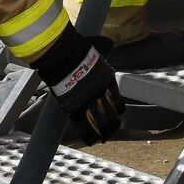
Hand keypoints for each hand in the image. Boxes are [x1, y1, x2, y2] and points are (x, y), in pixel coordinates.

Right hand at [35, 28, 124, 145]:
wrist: (65, 56)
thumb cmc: (78, 49)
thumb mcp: (96, 47)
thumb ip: (103, 46)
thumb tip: (109, 42)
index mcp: (108, 81)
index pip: (117, 100)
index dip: (118, 108)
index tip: (118, 113)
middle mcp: (102, 94)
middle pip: (112, 114)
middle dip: (112, 123)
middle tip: (112, 129)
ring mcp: (90, 103)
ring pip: (101, 123)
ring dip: (103, 132)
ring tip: (104, 138)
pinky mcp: (77, 109)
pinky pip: (85, 126)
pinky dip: (89, 135)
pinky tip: (92, 141)